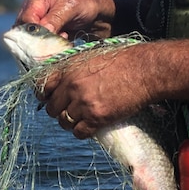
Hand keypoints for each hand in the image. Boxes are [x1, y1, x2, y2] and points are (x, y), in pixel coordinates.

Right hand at [15, 0, 113, 38]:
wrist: (97, 15)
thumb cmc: (85, 5)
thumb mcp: (71, 7)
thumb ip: (55, 18)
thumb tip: (42, 30)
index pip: (26, 18)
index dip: (35, 30)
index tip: (51, 36)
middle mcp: (33, 9)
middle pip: (24, 30)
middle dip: (40, 37)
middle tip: (60, 36)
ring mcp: (37, 22)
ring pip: (30, 39)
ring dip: (46, 42)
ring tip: (64, 36)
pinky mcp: (42, 33)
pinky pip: (38, 44)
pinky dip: (50, 45)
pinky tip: (64, 40)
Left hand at [39, 42, 154, 138]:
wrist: (144, 71)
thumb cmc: (123, 60)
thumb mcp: (92, 56)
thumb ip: (75, 68)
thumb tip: (63, 79)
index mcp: (70, 69)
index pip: (44, 87)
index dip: (46, 95)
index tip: (51, 99)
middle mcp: (72, 86)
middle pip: (52, 108)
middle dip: (59, 110)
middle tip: (70, 110)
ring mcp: (84, 103)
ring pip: (64, 122)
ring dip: (70, 122)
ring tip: (82, 119)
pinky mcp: (97, 117)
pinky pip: (79, 133)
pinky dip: (82, 132)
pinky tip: (89, 127)